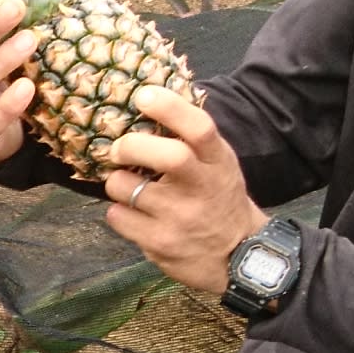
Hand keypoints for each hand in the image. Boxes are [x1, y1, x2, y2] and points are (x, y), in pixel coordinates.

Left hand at [98, 83, 265, 295]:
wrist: (237, 257)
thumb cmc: (218, 198)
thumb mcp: (219, 164)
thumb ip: (193, 139)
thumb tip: (150, 98)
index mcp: (218, 162)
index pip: (200, 128)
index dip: (170, 107)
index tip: (143, 95)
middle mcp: (203, 188)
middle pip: (168, 156)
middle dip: (131, 145)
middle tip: (118, 148)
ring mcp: (181, 218)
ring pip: (126, 187)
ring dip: (117, 181)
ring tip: (128, 186)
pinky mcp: (160, 243)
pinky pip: (117, 217)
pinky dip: (117, 211)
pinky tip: (132, 213)